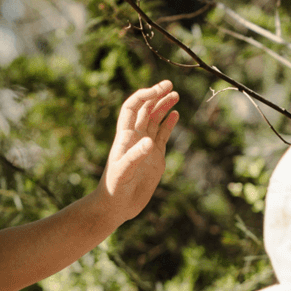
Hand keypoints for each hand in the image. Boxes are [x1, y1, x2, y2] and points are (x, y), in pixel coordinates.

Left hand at [100, 80, 178, 224]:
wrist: (116, 206)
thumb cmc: (114, 189)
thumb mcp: (124, 172)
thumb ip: (135, 156)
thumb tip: (149, 142)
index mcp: (124, 136)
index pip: (132, 107)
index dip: (144, 96)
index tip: (159, 90)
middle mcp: (134, 138)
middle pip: (145, 109)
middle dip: (156, 95)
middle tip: (170, 84)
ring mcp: (145, 147)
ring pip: (154, 120)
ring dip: (163, 106)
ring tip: (176, 95)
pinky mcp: (154, 157)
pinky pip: (162, 135)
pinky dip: (168, 124)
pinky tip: (175, 114)